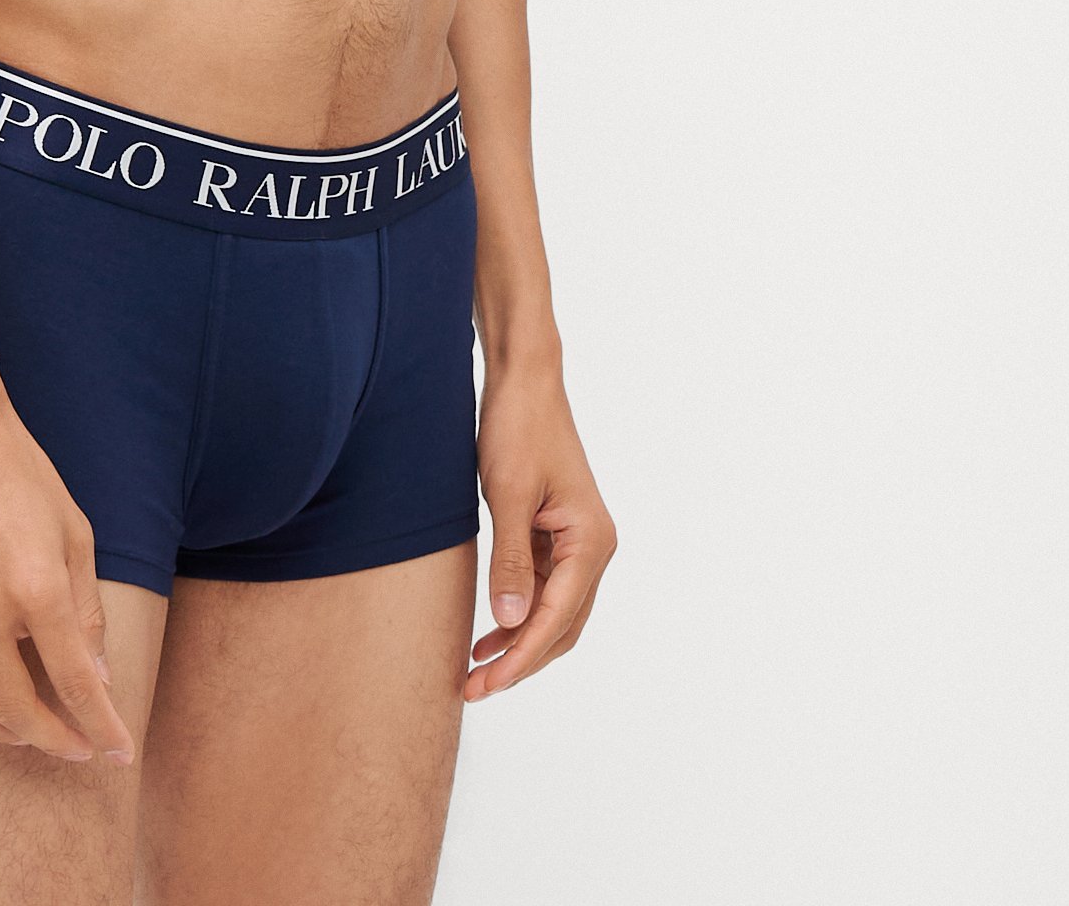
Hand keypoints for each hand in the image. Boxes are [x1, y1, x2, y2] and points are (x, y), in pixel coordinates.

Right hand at [0, 378, 135, 764]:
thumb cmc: (19, 474)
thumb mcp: (74, 533)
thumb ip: (85, 611)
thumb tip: (97, 677)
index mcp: (36, 587)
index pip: (75, 684)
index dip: (102, 726)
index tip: (119, 752)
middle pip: (16, 710)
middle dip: (53, 741)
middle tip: (76, 746)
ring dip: (0, 732)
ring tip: (27, 731)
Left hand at [466, 363, 615, 700]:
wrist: (523, 380)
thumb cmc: (518, 427)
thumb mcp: (509, 495)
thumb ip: (512, 561)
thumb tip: (510, 622)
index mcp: (592, 540)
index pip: (557, 617)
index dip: (521, 656)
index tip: (487, 683)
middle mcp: (593, 546)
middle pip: (562, 625)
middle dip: (521, 659)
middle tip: (475, 687)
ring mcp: (577, 540)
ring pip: (553, 611)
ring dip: (519, 640)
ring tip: (476, 669)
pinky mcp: (556, 532)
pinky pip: (542, 587)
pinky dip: (518, 611)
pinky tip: (488, 628)